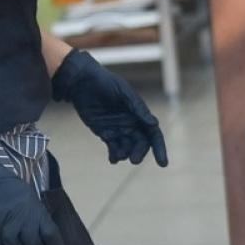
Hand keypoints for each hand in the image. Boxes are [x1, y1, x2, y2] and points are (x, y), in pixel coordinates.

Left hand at [52, 48, 167, 165]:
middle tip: (134, 160)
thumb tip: (153, 124)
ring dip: (125, 154)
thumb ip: (137, 107)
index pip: (153, 134)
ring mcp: (118, 129)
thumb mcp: (123, 92)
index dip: (159, 148)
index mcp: (139, 114)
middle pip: (141, 144)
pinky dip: (114, 155)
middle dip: (139, 153)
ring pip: (127, 148)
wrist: (83, 82)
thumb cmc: (106, 82)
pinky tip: (113, 159)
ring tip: (118, 155)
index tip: (162, 163)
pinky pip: (113, 147)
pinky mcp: (104, 133)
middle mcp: (131, 123)